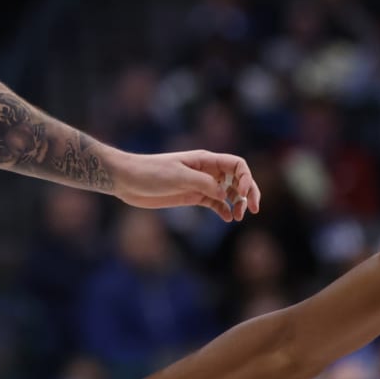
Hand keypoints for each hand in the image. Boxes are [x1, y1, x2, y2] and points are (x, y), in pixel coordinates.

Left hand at [112, 149, 260, 221]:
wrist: (127, 180)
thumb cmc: (150, 172)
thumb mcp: (178, 176)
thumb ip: (204, 184)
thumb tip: (225, 195)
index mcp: (205, 160)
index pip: (237, 165)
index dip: (247, 179)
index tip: (246, 195)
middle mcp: (206, 171)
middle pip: (237, 179)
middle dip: (249, 193)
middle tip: (253, 210)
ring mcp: (200, 184)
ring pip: (228, 192)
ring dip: (237, 203)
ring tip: (238, 217)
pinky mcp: (191, 196)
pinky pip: (214, 203)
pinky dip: (224, 210)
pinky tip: (227, 218)